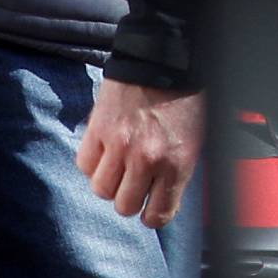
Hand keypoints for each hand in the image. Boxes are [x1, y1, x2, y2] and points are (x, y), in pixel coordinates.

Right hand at [78, 79, 204, 228]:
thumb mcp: (193, 143)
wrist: (162, 62)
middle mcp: (146, 159)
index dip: (151, 215)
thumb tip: (161, 197)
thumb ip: (176, 173)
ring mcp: (119, 145)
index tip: (150, 210)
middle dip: (128, 200)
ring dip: (108, 184)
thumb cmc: (183, 101)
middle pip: (124, 206)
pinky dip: (92, 164)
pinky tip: (103, 154)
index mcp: (176, 164)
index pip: (157, 214)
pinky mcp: (97, 129)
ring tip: (116, 171)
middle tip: (132, 187)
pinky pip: (84, 164)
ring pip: (101, 189)